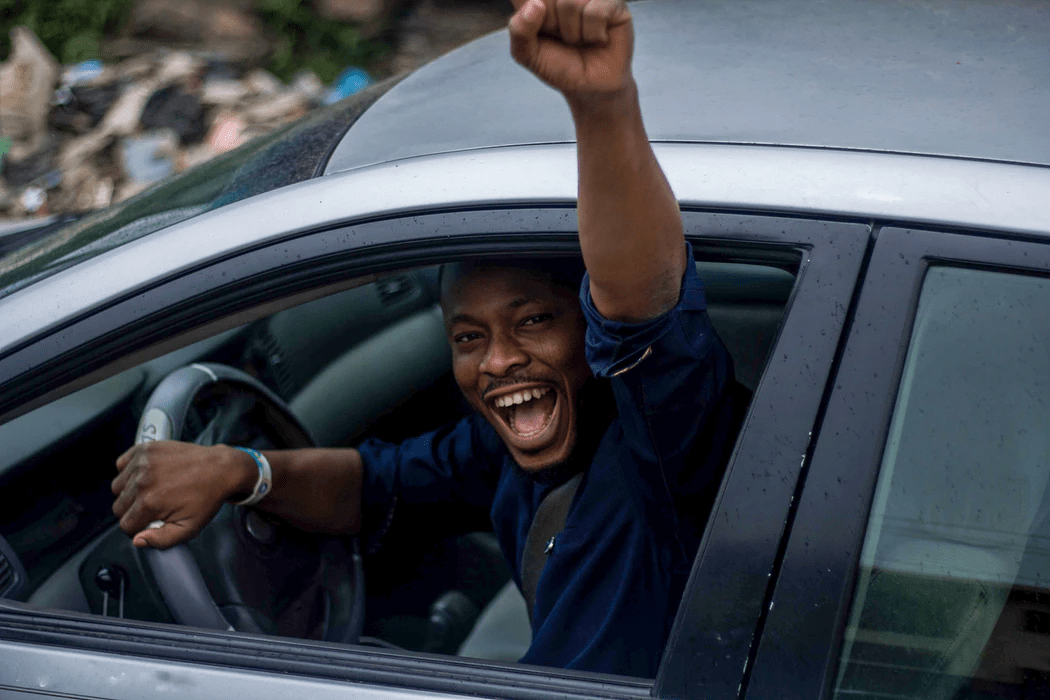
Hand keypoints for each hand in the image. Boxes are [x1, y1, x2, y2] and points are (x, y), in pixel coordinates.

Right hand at [112, 441, 251, 548]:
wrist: (221, 468)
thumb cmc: (207, 497)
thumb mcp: (189, 527)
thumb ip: (161, 540)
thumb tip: (138, 540)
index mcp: (150, 502)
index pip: (125, 525)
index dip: (137, 528)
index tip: (149, 522)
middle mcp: (142, 481)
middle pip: (119, 507)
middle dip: (133, 511)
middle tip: (153, 507)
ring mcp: (143, 462)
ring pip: (118, 487)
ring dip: (129, 491)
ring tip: (150, 490)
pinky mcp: (146, 449)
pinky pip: (122, 464)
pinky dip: (129, 471)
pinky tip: (146, 475)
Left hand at [509, 0, 633, 99]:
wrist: (589, 88)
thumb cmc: (558, 64)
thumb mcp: (527, 54)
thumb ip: (519, 29)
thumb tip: (536, 4)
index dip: (536, 15)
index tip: (541, 29)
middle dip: (550, 24)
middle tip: (560, 36)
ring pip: (571, 3)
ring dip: (571, 32)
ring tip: (578, 39)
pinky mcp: (614, 3)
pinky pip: (595, 11)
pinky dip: (592, 33)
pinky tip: (597, 38)